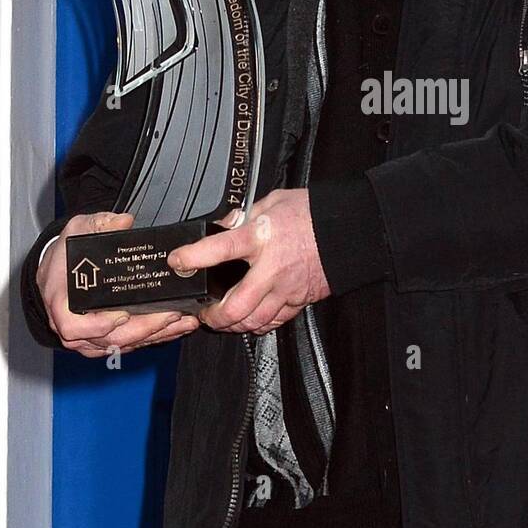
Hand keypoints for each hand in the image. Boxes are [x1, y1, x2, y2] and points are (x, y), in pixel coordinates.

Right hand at [37, 211, 199, 357]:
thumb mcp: (77, 230)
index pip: (72, 326)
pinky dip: (153, 338)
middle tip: (170, 315)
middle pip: (107, 339)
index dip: (97, 326)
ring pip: (121, 345)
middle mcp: (72, 324)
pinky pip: (128, 344)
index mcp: (61, 301)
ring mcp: (88, 335)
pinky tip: (174, 328)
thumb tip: (123, 221)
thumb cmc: (64, 255)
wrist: (57, 269)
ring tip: (181, 322)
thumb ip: (99, 223)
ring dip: (154, 335)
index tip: (122, 316)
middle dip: (143, 329)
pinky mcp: (103, 339)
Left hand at [166, 189, 330, 334]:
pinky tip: (251, 319)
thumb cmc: (313, 213)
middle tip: (204, 311)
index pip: (219, 249)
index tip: (177, 260)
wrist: (350, 229)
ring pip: (254, 321)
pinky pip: (275, 321)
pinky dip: (259, 324)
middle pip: (235, 306)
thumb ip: (245, 217)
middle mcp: (271, 268)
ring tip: (224, 318)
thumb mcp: (273, 202)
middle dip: (214, 316)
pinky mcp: (299, 300)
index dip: (193, 256)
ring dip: (234, 325)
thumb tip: (225, 225)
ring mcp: (286, 289)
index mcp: (261, 238)